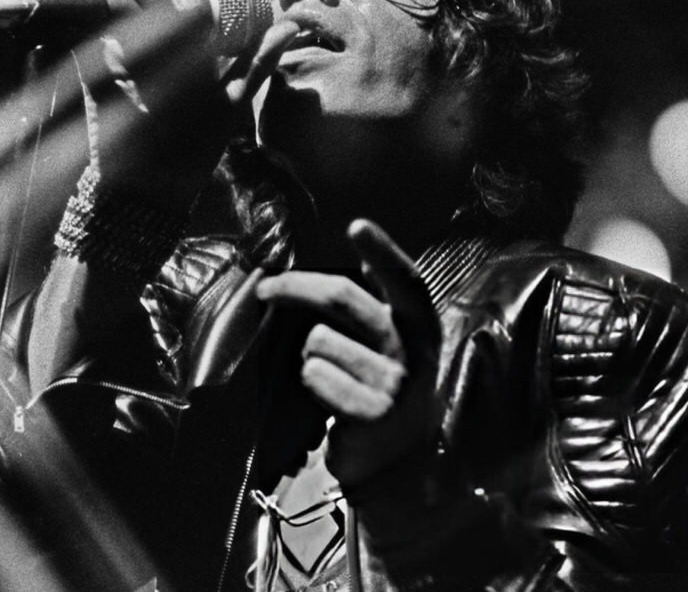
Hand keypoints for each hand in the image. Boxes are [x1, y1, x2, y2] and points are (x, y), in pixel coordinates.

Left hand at [254, 219, 440, 487]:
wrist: (396, 462)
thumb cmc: (383, 387)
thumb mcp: (395, 345)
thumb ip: (379, 305)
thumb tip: (360, 262)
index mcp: (421, 325)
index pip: (404, 279)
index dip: (382, 250)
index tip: (356, 225)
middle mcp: (413, 351)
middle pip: (340, 298)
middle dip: (292, 287)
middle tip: (266, 290)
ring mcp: (394, 384)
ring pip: (316, 340)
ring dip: (307, 354)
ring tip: (327, 375)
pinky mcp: (370, 413)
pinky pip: (314, 375)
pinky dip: (309, 384)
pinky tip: (328, 402)